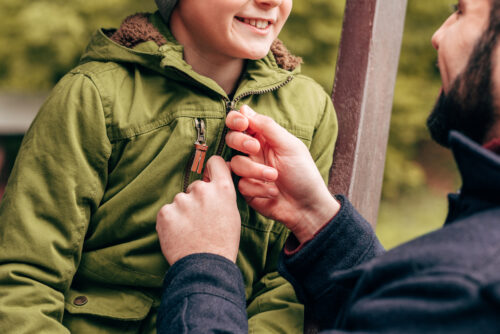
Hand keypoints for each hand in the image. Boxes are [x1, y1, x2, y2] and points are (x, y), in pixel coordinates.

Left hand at [156, 156, 240, 264]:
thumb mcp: (232, 215)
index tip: (209, 174)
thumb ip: (221, 196)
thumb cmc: (222, 244)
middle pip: (196, 187)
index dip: (212, 168)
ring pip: (180, 200)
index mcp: (222, 190)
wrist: (206, 267)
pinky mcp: (165, 212)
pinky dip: (171, 221)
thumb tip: (213, 184)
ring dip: (182, 212)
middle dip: (196, 200)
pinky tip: (179, 235)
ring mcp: (181, 200)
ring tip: (190, 231)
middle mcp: (202, 190)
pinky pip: (167, 212)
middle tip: (201, 221)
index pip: (215, 162)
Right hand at [225, 105, 339, 242]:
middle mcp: (254, 152)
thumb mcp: (289, 146)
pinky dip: (258, 187)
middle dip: (240, 142)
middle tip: (255, 147)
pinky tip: (272, 192)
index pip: (241, 123)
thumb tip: (245, 108)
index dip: (236, 120)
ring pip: (235, 163)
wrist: (307, 206)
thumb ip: (267, 127)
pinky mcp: (246, 190)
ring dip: (255, 170)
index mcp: (264, 138)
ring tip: (274, 176)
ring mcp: (248, 171)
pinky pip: (240, 184)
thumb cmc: (303, 174)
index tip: (242, 124)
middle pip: (231, 139)